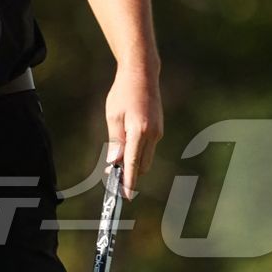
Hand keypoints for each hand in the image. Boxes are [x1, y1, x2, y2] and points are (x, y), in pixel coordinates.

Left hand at [104, 61, 162, 199]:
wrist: (142, 76)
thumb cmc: (123, 93)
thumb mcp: (113, 115)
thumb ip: (115, 140)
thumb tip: (114, 162)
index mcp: (139, 131)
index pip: (133, 163)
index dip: (128, 181)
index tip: (124, 195)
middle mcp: (153, 134)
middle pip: (141, 165)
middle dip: (129, 174)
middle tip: (112, 178)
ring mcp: (158, 132)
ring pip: (146, 158)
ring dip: (133, 164)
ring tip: (115, 165)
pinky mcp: (158, 129)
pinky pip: (148, 148)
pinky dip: (138, 154)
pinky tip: (125, 150)